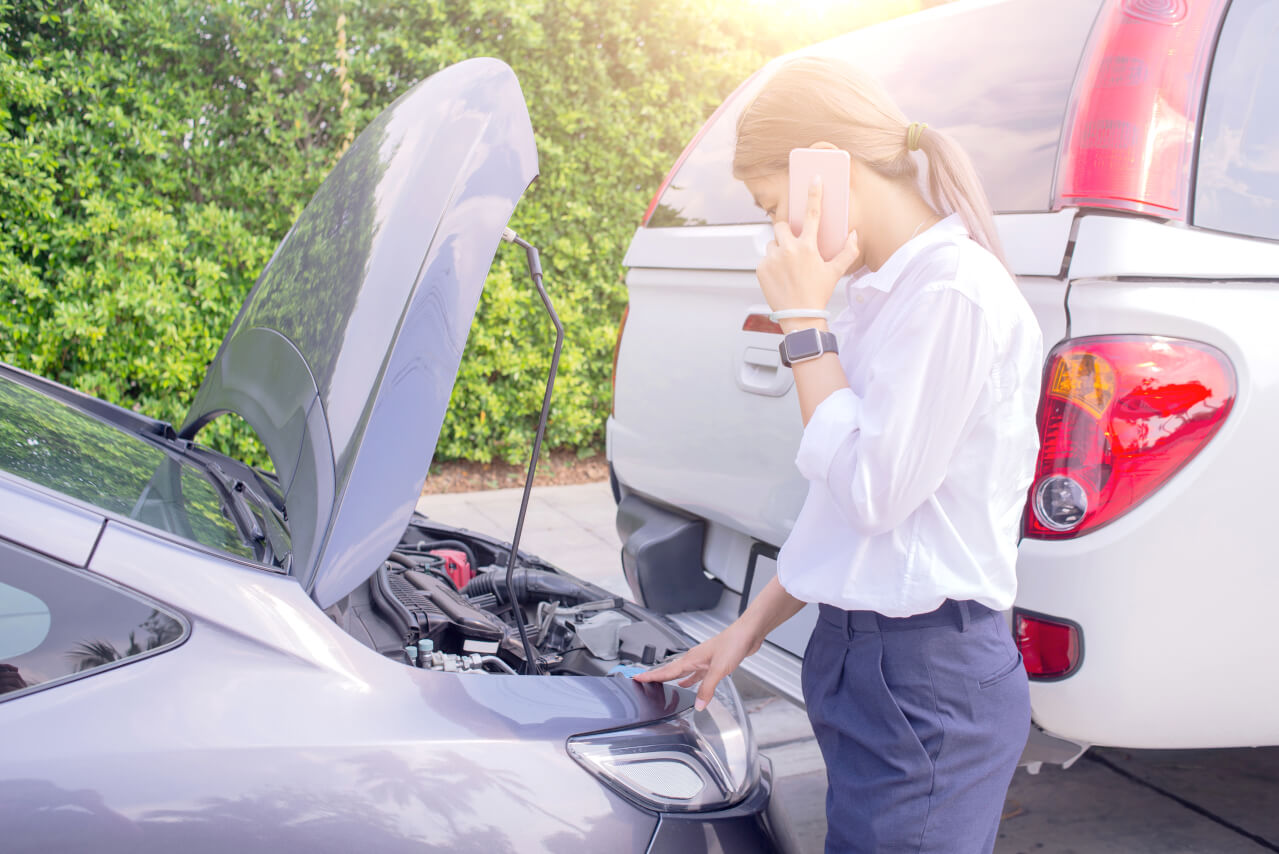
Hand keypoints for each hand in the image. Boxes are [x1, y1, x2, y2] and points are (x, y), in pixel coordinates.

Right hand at [633, 619, 759, 709]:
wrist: (747, 634)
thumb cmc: (733, 644)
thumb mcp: (719, 670)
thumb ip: (707, 689)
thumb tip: (698, 705)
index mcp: (691, 659)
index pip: (666, 670)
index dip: (651, 676)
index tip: (637, 678)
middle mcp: (695, 659)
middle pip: (671, 671)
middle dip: (657, 677)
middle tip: (644, 682)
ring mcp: (703, 660)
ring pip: (683, 672)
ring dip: (673, 679)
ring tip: (663, 686)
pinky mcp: (713, 663)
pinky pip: (696, 674)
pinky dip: (691, 680)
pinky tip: (690, 684)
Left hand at [757, 176, 859, 314]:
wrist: (800, 316)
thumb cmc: (818, 294)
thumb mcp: (835, 272)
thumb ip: (847, 251)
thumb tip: (855, 234)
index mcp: (808, 247)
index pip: (813, 214)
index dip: (814, 194)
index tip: (813, 179)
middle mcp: (788, 249)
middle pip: (782, 226)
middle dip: (787, 232)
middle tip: (793, 247)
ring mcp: (772, 258)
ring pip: (772, 243)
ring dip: (779, 250)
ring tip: (787, 268)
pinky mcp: (761, 268)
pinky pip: (765, 259)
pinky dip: (771, 265)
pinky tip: (780, 277)